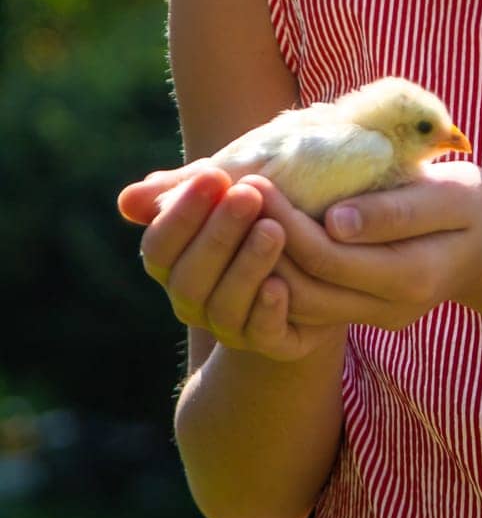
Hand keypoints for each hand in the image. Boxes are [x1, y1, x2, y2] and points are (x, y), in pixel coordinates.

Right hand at [117, 164, 346, 361]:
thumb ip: (184, 190)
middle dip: (218, 235)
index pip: (159, 246)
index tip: (213, 175)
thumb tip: (128, 201)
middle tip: (248, 195)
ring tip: (273, 229)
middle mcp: (193, 300)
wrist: (317, 257)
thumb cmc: (258, 212)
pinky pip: (262, 334)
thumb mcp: (226, 193)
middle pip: (189, 279)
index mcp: (174, 263)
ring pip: (225, 307)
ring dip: (247, 267)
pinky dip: (267, 311)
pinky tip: (280, 284)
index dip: (181, 214)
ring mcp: (230, 325)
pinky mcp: (272, 342)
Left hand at [256, 160, 481, 332]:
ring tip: (241, 214)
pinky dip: (281, 271)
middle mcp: (389, 309)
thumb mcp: (453, 196)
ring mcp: (374, 317)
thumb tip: (335, 221)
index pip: (330, 259)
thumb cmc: (472, 207)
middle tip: (236, 194)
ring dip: (265, 262)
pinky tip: (264, 233)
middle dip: (264, 242)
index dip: (287, 223)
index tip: (257, 181)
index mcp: (412, 277)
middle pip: (305, 289)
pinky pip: (310, 303)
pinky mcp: (362, 313)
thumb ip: (399, 210)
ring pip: (299, 305)